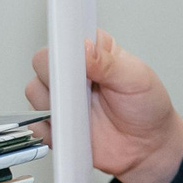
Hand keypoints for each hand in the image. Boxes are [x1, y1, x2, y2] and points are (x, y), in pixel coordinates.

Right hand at [24, 32, 182, 182]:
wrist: (147, 146)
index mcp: (93, 51)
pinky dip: (48, 127)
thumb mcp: (136, 79)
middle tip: (80, 89)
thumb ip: (110, 63)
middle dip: (57, 75)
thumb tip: (86, 48)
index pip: (65, 36)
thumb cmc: (146, 107)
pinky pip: (36, 123)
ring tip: (82, 111)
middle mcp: (73, 72)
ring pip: (35, 92)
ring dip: (54, 103)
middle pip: (42, 62)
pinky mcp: (55, 123)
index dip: (63, 43)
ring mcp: (62, 98)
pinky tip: (70, 129)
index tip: (68, 54)